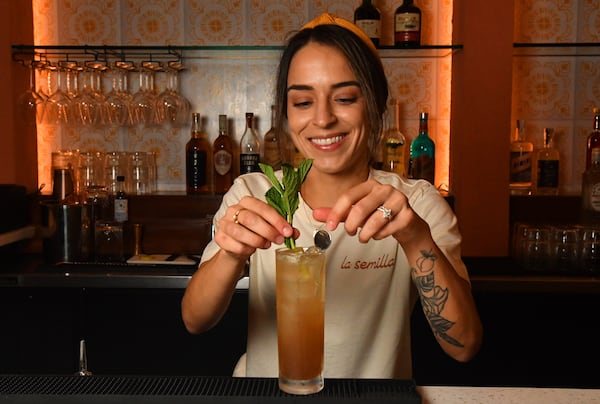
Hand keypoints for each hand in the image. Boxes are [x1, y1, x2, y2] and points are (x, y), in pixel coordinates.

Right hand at [213, 196, 295, 258]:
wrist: (237, 246)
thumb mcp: (269, 227)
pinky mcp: (220, 237)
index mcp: (248, 202)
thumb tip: (294, 233)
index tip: (288, 231)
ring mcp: (225, 223)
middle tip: (279, 240)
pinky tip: (252, 249)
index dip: (277, 220)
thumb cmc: (253, 232)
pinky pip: (235, 245)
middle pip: (251, 219)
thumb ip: (281, 228)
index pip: (263, 208)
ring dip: (257, 241)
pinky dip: (247, 249)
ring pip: (240, 232)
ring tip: (266, 244)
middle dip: (268, 231)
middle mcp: (234, 210)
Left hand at [313, 179, 429, 244]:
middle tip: (349, 233)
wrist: (406, 224)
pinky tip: (380, 233)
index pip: (348, 196)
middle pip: (360, 209)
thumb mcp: (356, 213)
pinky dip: (379, 236)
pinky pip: (387, 230)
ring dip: (365, 234)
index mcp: (370, 185)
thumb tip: (316, 214)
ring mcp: (399, 200)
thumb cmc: (378, 215)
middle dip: (351, 226)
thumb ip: (338, 213)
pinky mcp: (407, 215)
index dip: (336, 212)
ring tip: (364, 237)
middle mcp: (385, 189)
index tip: (329, 226)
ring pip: (374, 221)